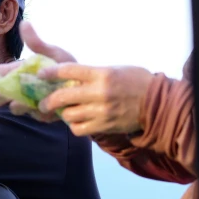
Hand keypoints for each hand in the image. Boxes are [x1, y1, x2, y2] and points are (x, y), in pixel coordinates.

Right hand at [0, 22, 75, 119]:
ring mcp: (31, 102)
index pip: (1, 72)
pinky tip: (46, 109)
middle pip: (3, 93)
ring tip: (16, 105)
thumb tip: (24, 23)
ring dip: (17, 105)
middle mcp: (21, 88)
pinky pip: (38, 115)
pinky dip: (41, 112)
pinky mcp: (42, 114)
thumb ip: (37, 43)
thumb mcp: (53, 53)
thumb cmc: (65, 66)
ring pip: (18, 106)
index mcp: (21, 72)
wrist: (85, 85)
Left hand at [37, 64, 153, 136]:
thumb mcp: (114, 70)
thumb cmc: (135, 82)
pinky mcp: (104, 126)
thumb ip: (91, 73)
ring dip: (62, 113)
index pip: (69, 70)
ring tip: (63, 111)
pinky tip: (76, 121)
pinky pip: (79, 129)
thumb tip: (66, 75)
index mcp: (102, 74)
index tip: (40, 75)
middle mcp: (100, 93)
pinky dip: (74, 126)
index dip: (50, 73)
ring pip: (68, 115)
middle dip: (48, 100)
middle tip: (42, 103)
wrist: (158, 104)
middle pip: (63, 96)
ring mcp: (101, 111)